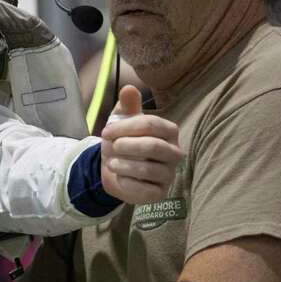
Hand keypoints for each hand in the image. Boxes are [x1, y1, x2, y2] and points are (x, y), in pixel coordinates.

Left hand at [100, 85, 181, 204]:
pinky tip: (117, 176)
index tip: (105, 132)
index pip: (151, 124)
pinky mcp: (160, 193)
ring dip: (122, 164)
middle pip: (152, 146)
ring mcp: (169, 174)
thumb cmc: (122, 140)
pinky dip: (125, 181)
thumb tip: (129, 88)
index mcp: (168, 131)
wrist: (114, 168)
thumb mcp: (121, 121)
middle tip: (110, 147)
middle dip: (124, 146)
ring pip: (147, 168)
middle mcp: (175, 153)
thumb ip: (127, 105)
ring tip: (111, 162)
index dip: (125, 127)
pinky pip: (143, 189)